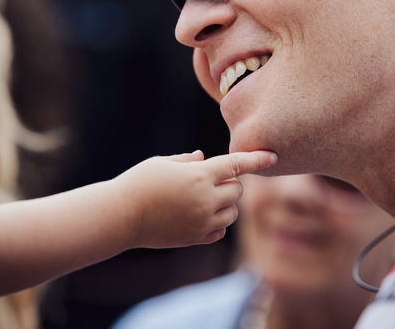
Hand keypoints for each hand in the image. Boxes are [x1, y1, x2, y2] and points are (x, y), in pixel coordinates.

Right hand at [113, 150, 276, 248]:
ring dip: (225, 203)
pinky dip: (217, 222)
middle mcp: (205, 199)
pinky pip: (220, 231)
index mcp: (198, 176)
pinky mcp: (195, 238)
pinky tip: (201, 215)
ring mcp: (202, 221)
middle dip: (229, 183)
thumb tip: (204, 157)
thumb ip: (188, 160)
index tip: (273, 156)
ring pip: (232, 212)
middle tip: (210, 180)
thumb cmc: (139, 182)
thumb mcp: (163, 162)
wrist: (121, 216)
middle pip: (237, 190)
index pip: (236, 164)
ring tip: (205, 199)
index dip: (257, 159)